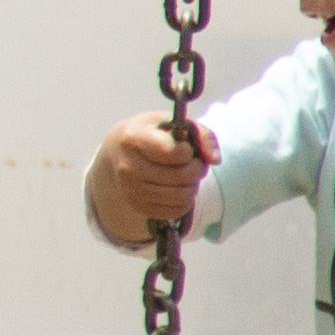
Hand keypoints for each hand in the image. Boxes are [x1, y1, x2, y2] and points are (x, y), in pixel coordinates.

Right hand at [90, 110, 219, 246]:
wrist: (119, 150)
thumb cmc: (153, 133)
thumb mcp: (175, 123)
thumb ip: (202, 135)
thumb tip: (214, 160)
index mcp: (133, 138)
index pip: (175, 152)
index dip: (189, 151)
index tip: (185, 148)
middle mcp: (127, 166)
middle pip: (182, 176)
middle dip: (198, 169)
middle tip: (195, 164)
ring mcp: (130, 188)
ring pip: (182, 196)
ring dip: (192, 186)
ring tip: (187, 176)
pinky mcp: (137, 205)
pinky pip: (175, 211)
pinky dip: (184, 201)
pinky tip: (178, 189)